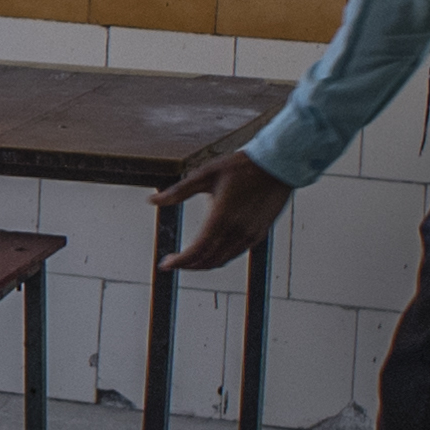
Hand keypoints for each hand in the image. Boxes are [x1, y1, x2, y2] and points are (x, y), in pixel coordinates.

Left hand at [156, 155, 292, 277]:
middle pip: (208, 260)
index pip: (197, 250)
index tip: (165, 264)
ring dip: (203, 263)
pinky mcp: (259, 234)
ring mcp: (250, 235)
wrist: (278, 165)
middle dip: (188, 265)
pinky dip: (220, 257)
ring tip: (189, 259)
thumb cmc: (241, 166)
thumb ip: (178, 191)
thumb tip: (152, 200)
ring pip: (222, 260)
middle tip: (173, 262)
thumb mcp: (206, 174)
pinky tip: (212, 249)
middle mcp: (237, 231)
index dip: (179, 261)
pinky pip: (235, 253)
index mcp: (221, 217)